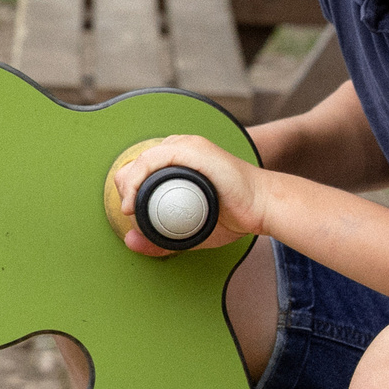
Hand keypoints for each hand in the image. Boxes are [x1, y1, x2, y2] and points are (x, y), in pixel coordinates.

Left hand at [110, 136, 265, 256]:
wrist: (262, 208)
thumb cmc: (233, 215)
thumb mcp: (191, 232)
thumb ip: (161, 240)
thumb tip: (130, 241)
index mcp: (180, 160)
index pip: (140, 167)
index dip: (128, 188)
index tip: (129, 211)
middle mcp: (182, 147)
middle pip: (137, 162)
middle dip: (126, 188)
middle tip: (130, 212)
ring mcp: (189, 147)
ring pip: (143, 159)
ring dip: (130, 184)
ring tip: (130, 207)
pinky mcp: (195, 151)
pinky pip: (156, 158)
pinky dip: (140, 177)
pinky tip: (136, 197)